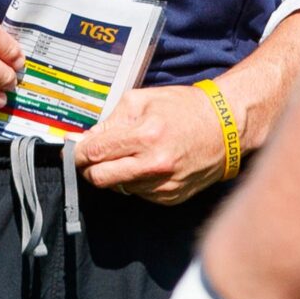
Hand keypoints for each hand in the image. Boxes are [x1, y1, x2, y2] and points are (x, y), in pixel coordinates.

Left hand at [78, 85, 230, 204]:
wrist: (225, 128)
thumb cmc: (184, 109)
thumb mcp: (142, 100)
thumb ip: (110, 120)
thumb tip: (84, 139)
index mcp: (146, 136)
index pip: (95, 153)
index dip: (78, 153)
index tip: (74, 151)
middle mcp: (154, 165)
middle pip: (100, 178)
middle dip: (90, 168)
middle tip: (93, 157)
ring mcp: (163, 185)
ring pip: (118, 187)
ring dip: (116, 174)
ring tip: (131, 155)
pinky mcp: (171, 198)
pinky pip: (138, 194)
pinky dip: (136, 181)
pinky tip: (148, 165)